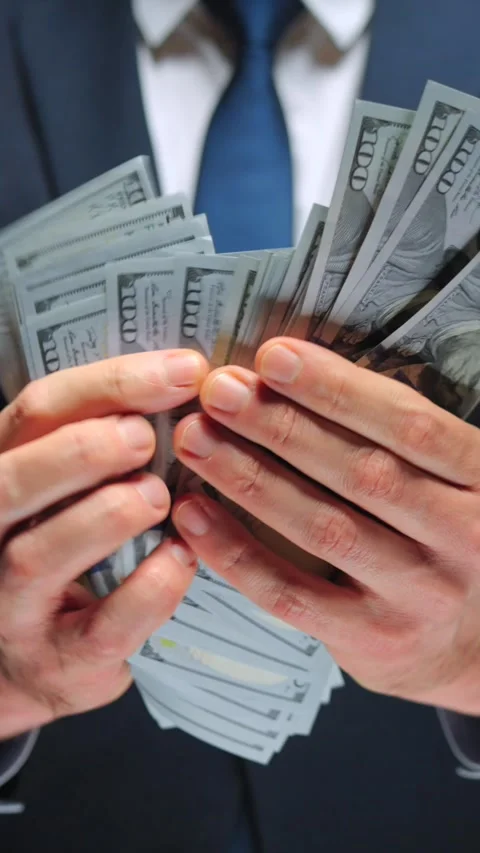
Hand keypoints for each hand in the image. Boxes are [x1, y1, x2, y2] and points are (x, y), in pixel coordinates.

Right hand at [0, 350, 207, 737]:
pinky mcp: (58, 661)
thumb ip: (103, 440)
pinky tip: (181, 559)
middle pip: (14, 479)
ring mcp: (14, 605)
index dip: (111, 384)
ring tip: (156, 495)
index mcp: (4, 472)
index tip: (186, 370)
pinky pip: (102, 627)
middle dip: (83, 449)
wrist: (34, 662)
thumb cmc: (65, 552)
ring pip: (39, 556)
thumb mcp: (65, 489)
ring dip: (105, 516)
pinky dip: (148, 591)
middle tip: (146, 436)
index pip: (39, 411)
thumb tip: (191, 382)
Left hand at [172, 338, 479, 714]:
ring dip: (249, 478)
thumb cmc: (449, 538)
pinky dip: (236, 553)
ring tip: (197, 439)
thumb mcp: (451, 480)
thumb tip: (292, 380)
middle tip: (220, 391)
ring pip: (323, 528)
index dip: (337, 388)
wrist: (479, 644)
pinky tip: (195, 517)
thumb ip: (396, 441)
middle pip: (360, 471)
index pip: (407, 424)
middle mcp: (461, 536)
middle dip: (280, 425)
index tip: (273, 358)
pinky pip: (291, 593)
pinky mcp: (373, 640)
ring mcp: (418, 594)